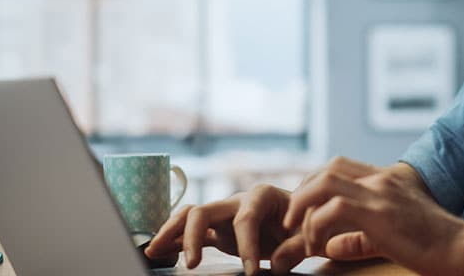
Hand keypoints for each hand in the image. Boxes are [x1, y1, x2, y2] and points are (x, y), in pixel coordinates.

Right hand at [145, 184, 303, 274]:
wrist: (303, 221)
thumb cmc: (307, 224)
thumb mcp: (309, 235)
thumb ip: (295, 248)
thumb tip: (275, 266)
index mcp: (262, 196)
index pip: (246, 218)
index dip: (246, 245)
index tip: (252, 271)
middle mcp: (237, 201)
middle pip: (205, 211)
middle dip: (194, 236)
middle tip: (193, 265)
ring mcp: (224, 215)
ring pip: (189, 217)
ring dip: (171, 232)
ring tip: (155, 251)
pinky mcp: (218, 230)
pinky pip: (191, 232)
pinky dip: (174, 241)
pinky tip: (157, 251)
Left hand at [283, 158, 463, 275]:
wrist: (463, 249)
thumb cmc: (435, 246)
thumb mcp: (395, 236)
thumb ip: (363, 238)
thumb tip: (333, 247)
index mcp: (388, 180)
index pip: (341, 166)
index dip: (315, 185)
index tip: (304, 211)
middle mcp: (382, 180)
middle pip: (328, 168)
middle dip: (303, 192)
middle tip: (293, 220)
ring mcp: (381, 193)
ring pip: (324, 182)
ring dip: (302, 206)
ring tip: (295, 230)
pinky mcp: (379, 213)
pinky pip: (332, 209)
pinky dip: (315, 226)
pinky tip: (317, 246)